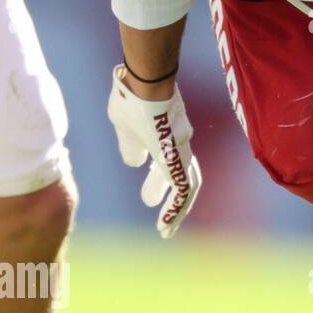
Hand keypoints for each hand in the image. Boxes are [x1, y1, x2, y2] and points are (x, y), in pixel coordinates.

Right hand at [107, 66, 201, 237]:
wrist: (144, 82)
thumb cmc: (132, 98)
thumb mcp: (125, 127)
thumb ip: (131, 145)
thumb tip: (134, 162)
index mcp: (166, 137)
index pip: (170, 164)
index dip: (161, 183)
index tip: (149, 198)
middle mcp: (179, 144)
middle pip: (184, 176)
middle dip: (175, 200)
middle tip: (165, 223)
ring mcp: (181, 149)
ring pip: (187, 185)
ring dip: (178, 210)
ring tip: (167, 230)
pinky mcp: (177, 156)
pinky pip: (182, 188)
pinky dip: (176, 208)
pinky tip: (166, 223)